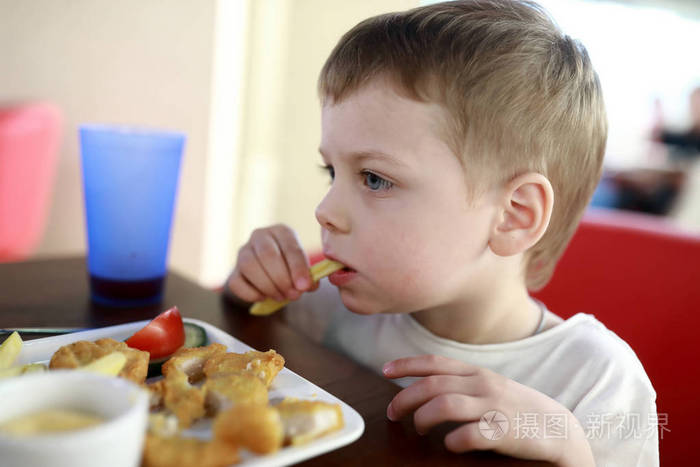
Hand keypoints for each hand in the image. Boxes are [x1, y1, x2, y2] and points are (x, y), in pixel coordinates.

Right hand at [226, 224, 318, 303]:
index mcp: (281, 231)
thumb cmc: (289, 269)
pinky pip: (236, 282)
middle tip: (293, 295)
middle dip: (282, 278)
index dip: (297, 268)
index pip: (290, 246)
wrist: (266, 277)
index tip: (303, 286)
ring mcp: (243, 251)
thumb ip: (308, 276)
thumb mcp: (301, 268)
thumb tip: (309, 285)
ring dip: (268, 286)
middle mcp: (260, 236)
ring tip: (281, 296)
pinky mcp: (233, 271)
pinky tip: (263, 297)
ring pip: (249, 265)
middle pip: (267, 254)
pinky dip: (251, 294)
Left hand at [383, 355, 593, 466]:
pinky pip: (470, 434)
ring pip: (445, 405)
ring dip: (424, 418)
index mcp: (476, 373)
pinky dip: (453, 439)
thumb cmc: (516, 409)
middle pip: (432, 385)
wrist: (559, 429)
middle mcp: (482, 385)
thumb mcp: (488, 387)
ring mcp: (493, 407)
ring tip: (420, 429)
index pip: (434, 362)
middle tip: (393, 415)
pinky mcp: (504, 432)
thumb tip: (423, 385)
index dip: (407, 365)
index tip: (385, 371)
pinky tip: (449, 444)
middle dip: (405, 398)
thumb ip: (461, 383)